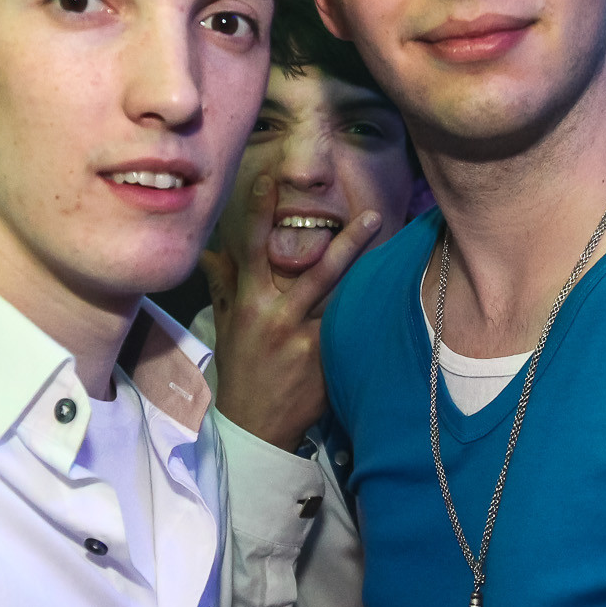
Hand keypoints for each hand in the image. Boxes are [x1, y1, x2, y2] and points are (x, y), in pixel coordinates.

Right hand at [200, 175, 380, 450]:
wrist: (255, 426)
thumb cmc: (241, 371)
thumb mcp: (226, 327)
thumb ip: (225, 286)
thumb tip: (211, 251)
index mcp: (249, 304)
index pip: (252, 249)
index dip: (260, 212)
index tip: (270, 179)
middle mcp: (277, 318)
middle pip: (317, 271)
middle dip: (347, 241)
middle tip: (373, 215)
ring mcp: (304, 341)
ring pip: (342, 298)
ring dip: (368, 273)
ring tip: (394, 250)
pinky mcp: (326, 361)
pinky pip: (350, 329)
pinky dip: (368, 313)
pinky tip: (392, 299)